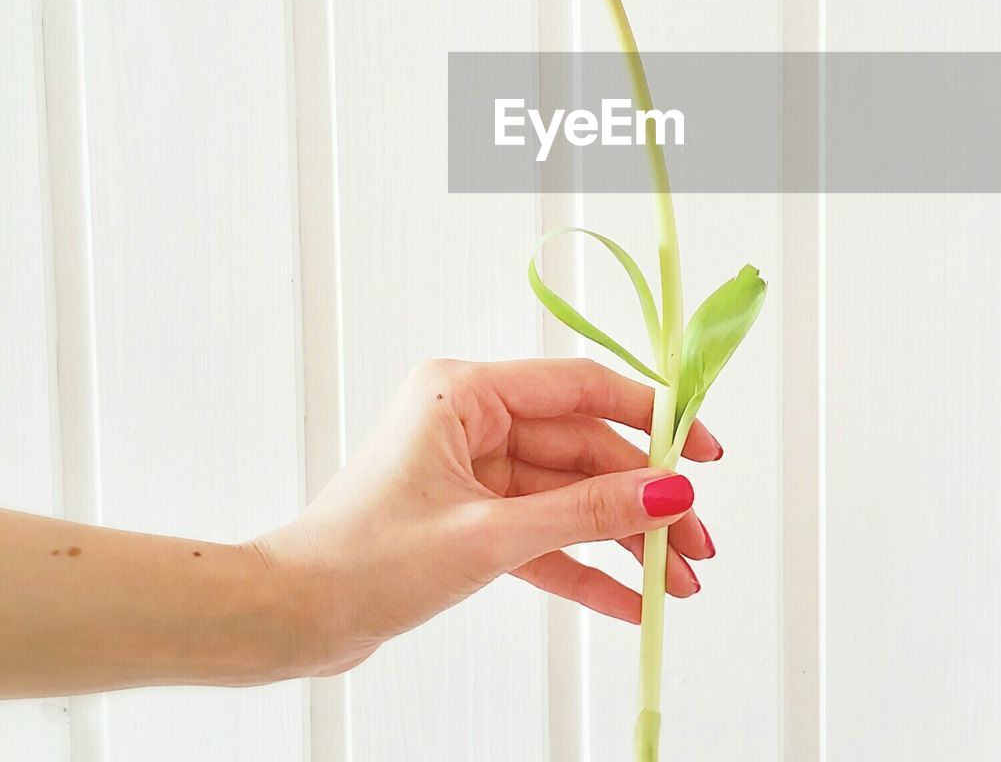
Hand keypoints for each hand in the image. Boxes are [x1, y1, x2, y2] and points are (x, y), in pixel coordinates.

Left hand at [259, 358, 721, 675]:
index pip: (579, 387)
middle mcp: (473, 421)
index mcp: (465, 392)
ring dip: (623, 539)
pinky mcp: (473, 520)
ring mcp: (475, 472)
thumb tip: (669, 492)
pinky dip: (585, 567)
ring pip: (570, 497)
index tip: (701, 450)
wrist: (292, 620)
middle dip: (643, 499)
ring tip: (679, 580)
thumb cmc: (364, 561)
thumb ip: (586, 513)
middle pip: (583, 450)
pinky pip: (544, 536)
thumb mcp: (490, 535)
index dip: (649, 416)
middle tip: (698, 540)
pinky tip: (632, 600)